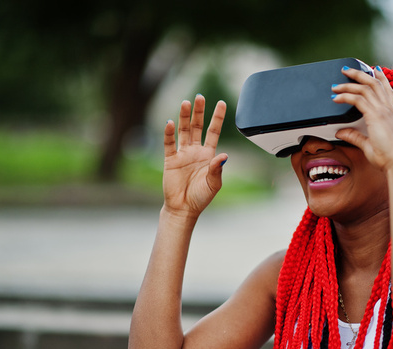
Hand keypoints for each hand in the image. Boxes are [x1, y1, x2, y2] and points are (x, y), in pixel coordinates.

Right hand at [162, 94, 227, 217]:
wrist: (184, 208)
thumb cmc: (201, 197)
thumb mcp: (213, 184)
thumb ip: (217, 169)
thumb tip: (224, 155)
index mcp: (208, 155)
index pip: (213, 131)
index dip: (217, 117)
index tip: (221, 103)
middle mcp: (195, 151)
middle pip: (197, 126)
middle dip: (199, 112)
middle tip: (199, 97)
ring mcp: (182, 154)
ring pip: (183, 131)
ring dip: (184, 117)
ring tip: (186, 103)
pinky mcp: (171, 160)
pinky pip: (169, 144)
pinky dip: (169, 133)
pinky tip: (169, 123)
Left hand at [331, 66, 392, 172]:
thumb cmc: (388, 158)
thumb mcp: (369, 145)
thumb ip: (355, 136)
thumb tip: (341, 132)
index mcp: (392, 113)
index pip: (387, 89)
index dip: (380, 77)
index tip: (374, 69)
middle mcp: (388, 109)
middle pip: (374, 83)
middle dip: (360, 73)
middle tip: (347, 70)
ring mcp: (383, 111)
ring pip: (365, 88)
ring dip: (349, 83)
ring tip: (337, 83)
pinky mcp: (375, 116)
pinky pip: (358, 99)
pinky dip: (346, 96)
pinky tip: (336, 98)